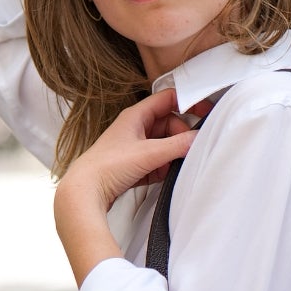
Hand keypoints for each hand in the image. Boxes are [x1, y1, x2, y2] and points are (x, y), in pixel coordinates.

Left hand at [54, 88, 195, 285]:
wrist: (84, 192)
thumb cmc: (107, 167)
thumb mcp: (149, 153)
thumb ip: (177, 145)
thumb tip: (199, 139)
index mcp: (135, 116)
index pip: (168, 99)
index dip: (188, 102)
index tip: (205, 110)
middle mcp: (134, 128)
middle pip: (169, 123)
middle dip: (180, 136)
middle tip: (188, 148)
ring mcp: (134, 147)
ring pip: (164, 144)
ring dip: (171, 154)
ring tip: (170, 165)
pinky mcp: (132, 164)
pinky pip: (157, 161)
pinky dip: (162, 167)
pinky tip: (160, 176)